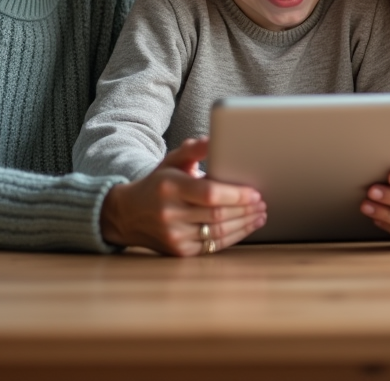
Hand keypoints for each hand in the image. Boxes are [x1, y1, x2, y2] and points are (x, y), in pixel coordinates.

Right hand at [99, 138, 266, 255]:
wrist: (127, 215)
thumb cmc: (157, 184)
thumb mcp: (171, 161)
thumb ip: (194, 149)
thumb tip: (216, 139)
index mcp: (170, 187)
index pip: (210, 193)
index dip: (236, 195)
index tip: (255, 192)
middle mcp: (170, 213)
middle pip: (218, 214)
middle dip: (246, 210)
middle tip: (262, 203)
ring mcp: (174, 235)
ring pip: (218, 233)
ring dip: (244, 224)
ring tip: (260, 215)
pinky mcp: (179, 251)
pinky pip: (213, 246)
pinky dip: (233, 237)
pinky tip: (246, 227)